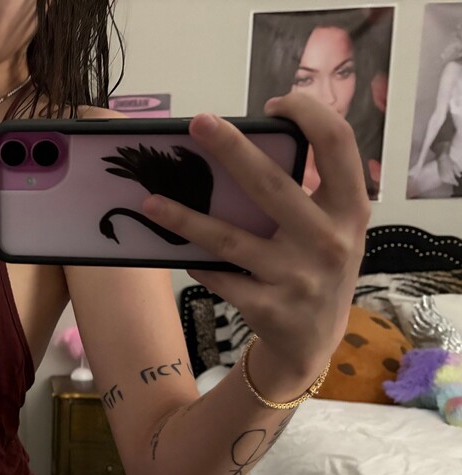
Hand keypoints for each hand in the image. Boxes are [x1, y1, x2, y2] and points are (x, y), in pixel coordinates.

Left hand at [140, 93, 370, 386]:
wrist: (312, 344)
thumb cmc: (314, 269)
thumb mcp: (331, 229)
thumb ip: (308, 192)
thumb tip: (245, 145)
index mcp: (350, 209)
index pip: (338, 144)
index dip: (310, 114)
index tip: (275, 103)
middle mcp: (328, 240)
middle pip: (272, 184)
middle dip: (232, 149)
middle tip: (197, 123)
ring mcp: (297, 277)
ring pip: (230, 239)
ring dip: (185, 218)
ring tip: (150, 201)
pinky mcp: (268, 307)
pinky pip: (219, 277)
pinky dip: (197, 263)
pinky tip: (180, 254)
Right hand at [437, 152, 461, 184]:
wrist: (442, 159)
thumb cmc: (449, 162)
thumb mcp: (455, 166)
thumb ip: (457, 171)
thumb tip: (459, 176)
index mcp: (449, 173)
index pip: (453, 180)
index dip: (455, 182)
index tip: (458, 184)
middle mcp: (445, 175)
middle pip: (449, 181)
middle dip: (452, 182)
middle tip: (455, 183)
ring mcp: (442, 175)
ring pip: (446, 181)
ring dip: (449, 182)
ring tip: (452, 182)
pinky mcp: (439, 174)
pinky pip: (443, 179)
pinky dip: (446, 181)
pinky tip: (447, 180)